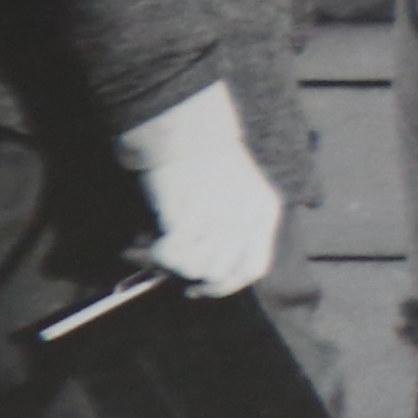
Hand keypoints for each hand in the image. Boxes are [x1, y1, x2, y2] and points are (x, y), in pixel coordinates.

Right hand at [115, 83, 284, 296]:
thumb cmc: (203, 162)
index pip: (254, 269)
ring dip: (175, 260)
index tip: (199, 287)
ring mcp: (222, 220)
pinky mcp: (192, 218)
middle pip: (221, 273)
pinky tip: (152, 236)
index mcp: (265, 213)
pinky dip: (159, 252)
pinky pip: (173, 256)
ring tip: (162, 237)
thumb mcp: (233, 197)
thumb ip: (228, 233)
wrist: (187, 130)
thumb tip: (201, 277)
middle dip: (191, 272)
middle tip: (171, 256)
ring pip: (197, 269)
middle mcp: (248, 219)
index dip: (226, 285)